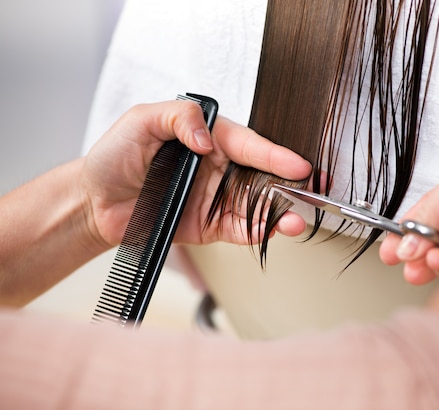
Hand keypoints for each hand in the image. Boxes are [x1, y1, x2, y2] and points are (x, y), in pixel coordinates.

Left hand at [81, 100, 311, 248]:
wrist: (95, 202)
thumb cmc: (115, 156)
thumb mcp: (142, 120)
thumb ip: (179, 117)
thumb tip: (206, 138)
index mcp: (210, 139)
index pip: (250, 144)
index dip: (276, 155)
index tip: (298, 165)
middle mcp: (219, 168)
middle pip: (263, 176)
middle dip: (290, 186)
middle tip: (312, 192)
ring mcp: (217, 198)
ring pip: (257, 205)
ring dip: (278, 214)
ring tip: (293, 220)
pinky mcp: (211, 225)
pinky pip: (240, 229)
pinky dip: (258, 232)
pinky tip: (271, 232)